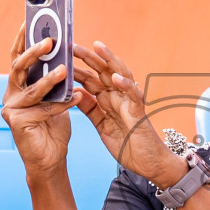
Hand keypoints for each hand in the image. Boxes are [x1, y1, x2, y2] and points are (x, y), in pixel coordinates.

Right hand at [2, 24, 77, 176]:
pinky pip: (43, 109)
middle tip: (50, 41)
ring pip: (32, 90)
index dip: (22, 39)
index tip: (28, 20)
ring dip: (50, 79)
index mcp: (17, 85)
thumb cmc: (52, 127)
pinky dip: (61, 104)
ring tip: (66, 69)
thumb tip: (63, 55)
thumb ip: (54, 79)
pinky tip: (76, 98)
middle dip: (34, 52)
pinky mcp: (17, 123)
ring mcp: (11, 109)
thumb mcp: (54, 98)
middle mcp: (10, 95)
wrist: (50, 160)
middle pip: (19, 67)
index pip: (17, 57)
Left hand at [72, 41, 186, 187]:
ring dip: (109, 61)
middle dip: (89, 58)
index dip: (77, 68)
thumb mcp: (101, 125)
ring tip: (98, 48)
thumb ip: (90, 109)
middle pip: (103, 71)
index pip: (91, 79)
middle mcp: (118, 97)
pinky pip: (133, 95)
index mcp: (108, 100)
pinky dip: (125, 85)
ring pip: (120, 75)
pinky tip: (115, 77)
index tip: (61, 58)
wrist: (148, 163)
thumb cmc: (128, 145)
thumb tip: (75, 93)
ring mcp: (129, 102)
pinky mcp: (139, 112)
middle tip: (73, 45)